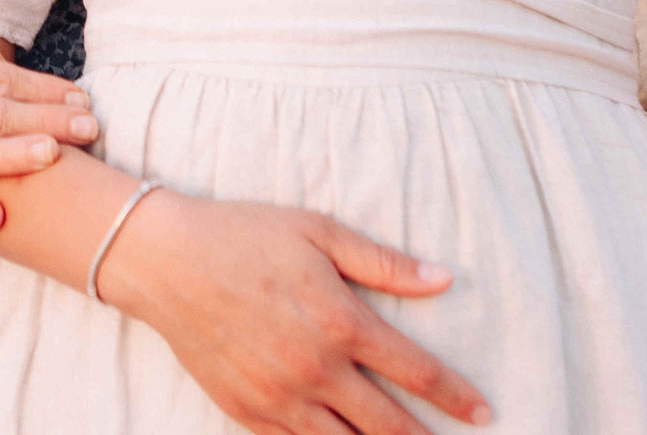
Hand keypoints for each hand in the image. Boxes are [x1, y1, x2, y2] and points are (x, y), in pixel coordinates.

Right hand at [97, 191, 489, 432]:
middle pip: (389, 425)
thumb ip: (384, 262)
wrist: (164, 261)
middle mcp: (315, 368)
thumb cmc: (245, 235)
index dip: (455, 397)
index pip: (416, 372)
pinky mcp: (248, 413)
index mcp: (340, 321)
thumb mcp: (318, 232)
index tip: (482, 412)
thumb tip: (444, 280)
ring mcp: (279, 398)